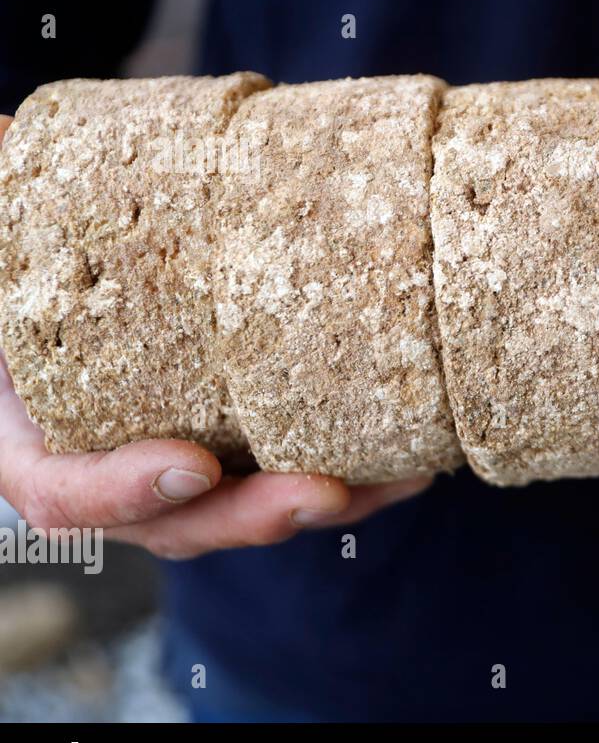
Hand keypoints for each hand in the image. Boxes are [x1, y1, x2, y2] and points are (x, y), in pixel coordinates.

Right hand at [0, 114, 430, 558]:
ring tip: (401, 482)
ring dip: (328, 506)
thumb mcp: (11, 250)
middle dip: (255, 514)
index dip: (123, 491)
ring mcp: (176, 474)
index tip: (193, 466)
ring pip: (249, 514)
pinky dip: (354, 478)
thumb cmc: (31, 269)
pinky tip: (415, 464)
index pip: (63, 495)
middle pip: (178, 524)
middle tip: (325, 492)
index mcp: (34, 441)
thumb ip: (14, 218)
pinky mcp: (235, 456)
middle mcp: (107, 473)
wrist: (64, 289)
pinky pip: (288, 481)